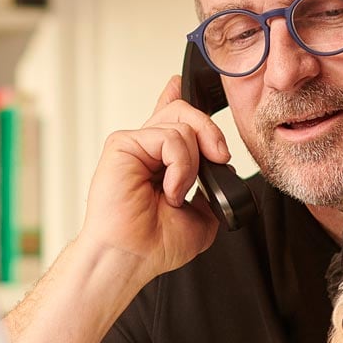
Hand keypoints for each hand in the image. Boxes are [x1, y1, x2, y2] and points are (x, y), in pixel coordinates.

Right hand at [79, 75, 232, 280]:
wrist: (132, 258)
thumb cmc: (156, 244)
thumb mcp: (203, 215)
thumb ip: (212, 187)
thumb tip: (219, 167)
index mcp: (159, 161)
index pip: (168, 118)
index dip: (175, 97)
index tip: (178, 85)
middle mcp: (145, 149)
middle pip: (184, 112)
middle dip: (211, 132)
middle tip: (219, 159)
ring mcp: (134, 145)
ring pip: (183, 124)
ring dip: (192, 164)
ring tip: (177, 194)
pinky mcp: (123, 144)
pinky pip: (169, 137)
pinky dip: (180, 165)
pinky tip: (169, 190)